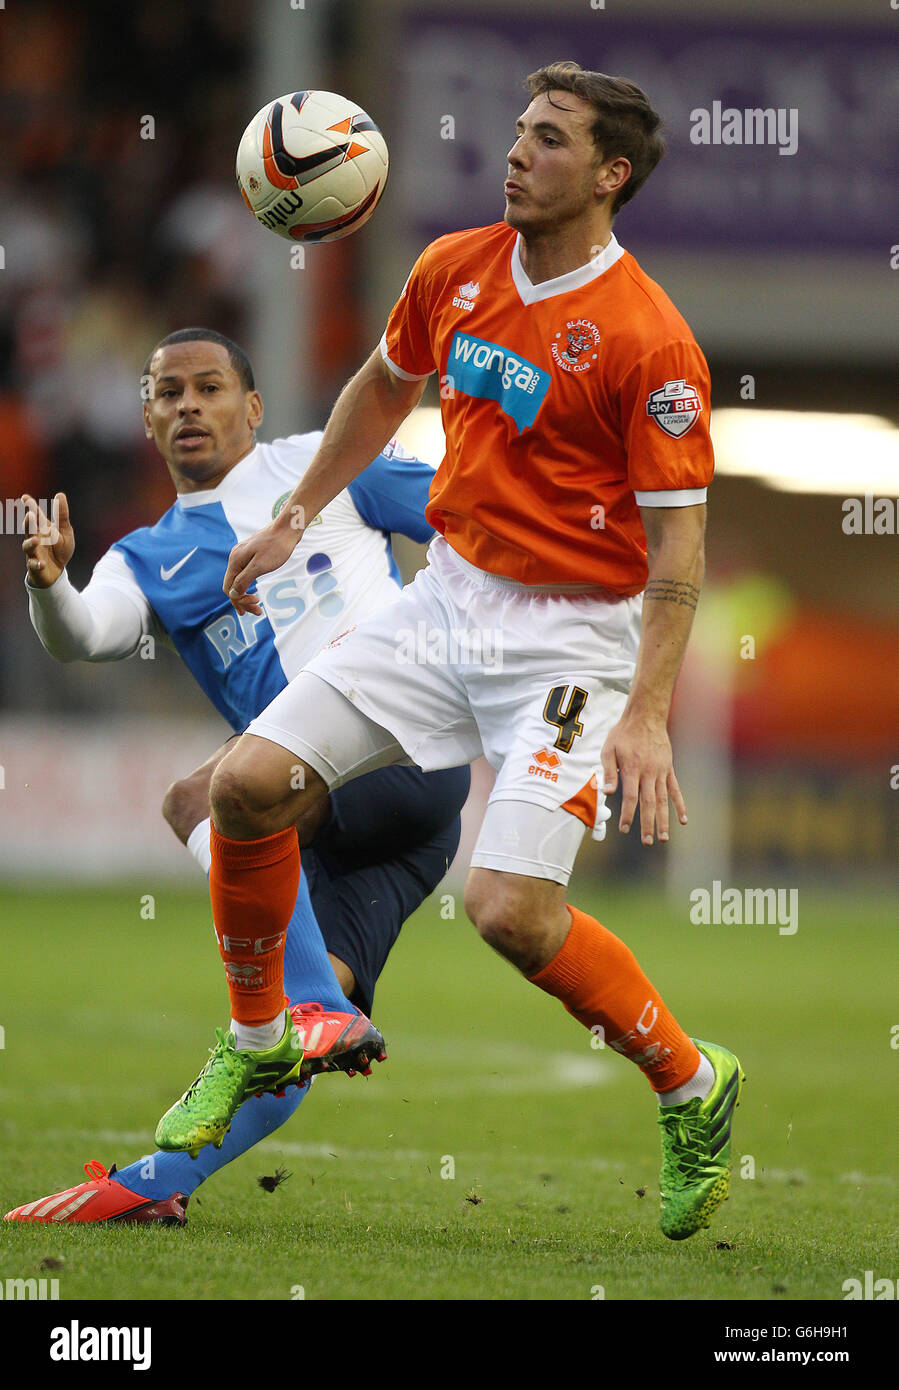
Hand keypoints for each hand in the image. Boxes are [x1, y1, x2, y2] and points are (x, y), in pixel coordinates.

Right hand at [22, 493, 74, 587]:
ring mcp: (34, 552)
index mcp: (42, 529)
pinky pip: (34, 565)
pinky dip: (37, 564)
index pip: (35, 516)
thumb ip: (62, 516)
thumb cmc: (59, 549)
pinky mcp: (35, 566)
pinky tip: (43, 563)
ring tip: (36, 540)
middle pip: (29, 530)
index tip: (26, 497)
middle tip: (30, 515)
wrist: (57, 571)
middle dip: (29, 523)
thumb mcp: (64, 531)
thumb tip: (60, 494)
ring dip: (31, 543)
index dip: (30, 506)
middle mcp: (35, 538)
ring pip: (28, 547)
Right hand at [222, 510, 305, 614]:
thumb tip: (232, 594)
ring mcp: (244, 556)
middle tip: (257, 611)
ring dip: (246, 594)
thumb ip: (243, 580)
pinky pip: (245, 574)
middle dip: (243, 600)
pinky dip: (249, 585)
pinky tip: (255, 591)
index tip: (253, 606)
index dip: (238, 601)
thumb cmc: (276, 546)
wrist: (288, 528)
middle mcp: (236, 558)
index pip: (228, 588)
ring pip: (239, 580)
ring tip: (257, 606)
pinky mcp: (252, 554)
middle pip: (233, 585)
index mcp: (235, 561)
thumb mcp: (259, 566)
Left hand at [600, 711, 686, 844]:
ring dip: (664, 820)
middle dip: (648, 824)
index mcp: (633, 769)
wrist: (646, 716)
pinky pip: (675, 790)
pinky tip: (683, 820)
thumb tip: (607, 792)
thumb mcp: (609, 749)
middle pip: (649, 802)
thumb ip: (608, 771)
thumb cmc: (623, 733)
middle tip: (648, 841)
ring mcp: (661, 772)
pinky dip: (680, 805)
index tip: (624, 829)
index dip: (628, 814)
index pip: (630, 797)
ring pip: (663, 800)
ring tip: (663, 838)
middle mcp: (649, 773)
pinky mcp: (669, 769)